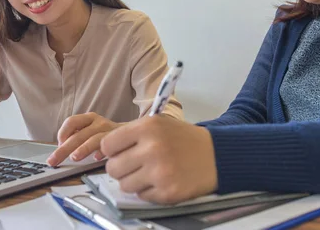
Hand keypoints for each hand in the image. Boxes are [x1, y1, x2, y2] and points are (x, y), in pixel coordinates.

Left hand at [47, 112, 121, 166]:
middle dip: (64, 149)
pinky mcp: (120, 141)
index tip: (58, 146)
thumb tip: (60, 150)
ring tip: (74, 158)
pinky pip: (109, 146)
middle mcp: (98, 123)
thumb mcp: (90, 131)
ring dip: (83, 148)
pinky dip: (102, 151)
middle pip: (79, 134)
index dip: (62, 133)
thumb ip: (77, 136)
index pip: (71, 121)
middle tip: (53, 161)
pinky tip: (97, 158)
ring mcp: (109, 131)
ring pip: (93, 139)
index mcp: (89, 118)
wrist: (131, 134)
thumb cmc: (105, 135)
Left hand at [101, 115, 217, 204]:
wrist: (216, 155)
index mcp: (148, 127)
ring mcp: (160, 172)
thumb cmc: (184, 139)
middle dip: (122, 168)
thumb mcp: (159, 124)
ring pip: (125, 185)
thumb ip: (131, 134)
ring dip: (134, 181)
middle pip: (113, 168)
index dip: (113, 150)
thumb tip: (103, 151)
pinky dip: (149, 191)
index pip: (108, 144)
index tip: (122, 152)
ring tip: (151, 172)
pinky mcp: (167, 192)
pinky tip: (163, 180)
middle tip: (136, 165)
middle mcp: (152, 148)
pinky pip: (142, 196)